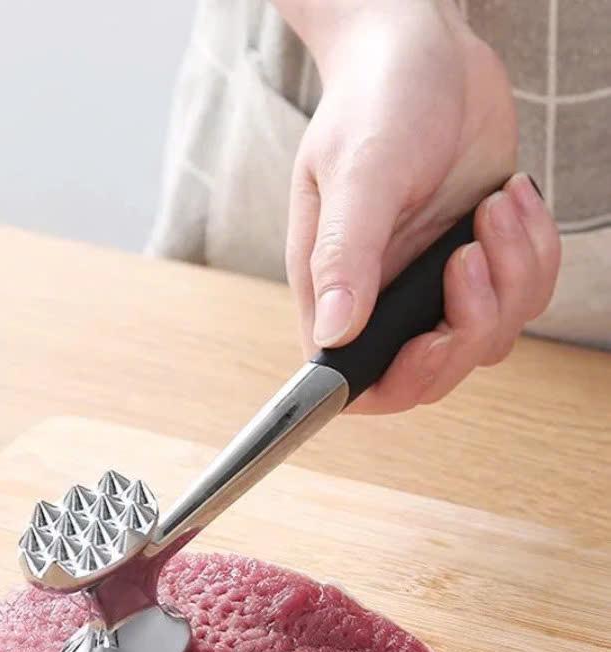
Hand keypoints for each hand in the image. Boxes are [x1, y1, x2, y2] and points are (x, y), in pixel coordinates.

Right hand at [279, 0, 560, 412]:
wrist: (425, 51)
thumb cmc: (374, 103)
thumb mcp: (357, 173)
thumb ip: (343, 256)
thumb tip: (334, 333)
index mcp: (336, 289)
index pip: (357, 381)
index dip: (398, 383)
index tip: (432, 340)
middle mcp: (382, 297)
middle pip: (433, 373)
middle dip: (469, 325)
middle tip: (468, 255)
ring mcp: (432, 283)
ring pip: (489, 338)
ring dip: (510, 279)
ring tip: (492, 206)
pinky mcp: (480, 260)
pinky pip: (524, 296)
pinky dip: (534, 254)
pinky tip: (511, 198)